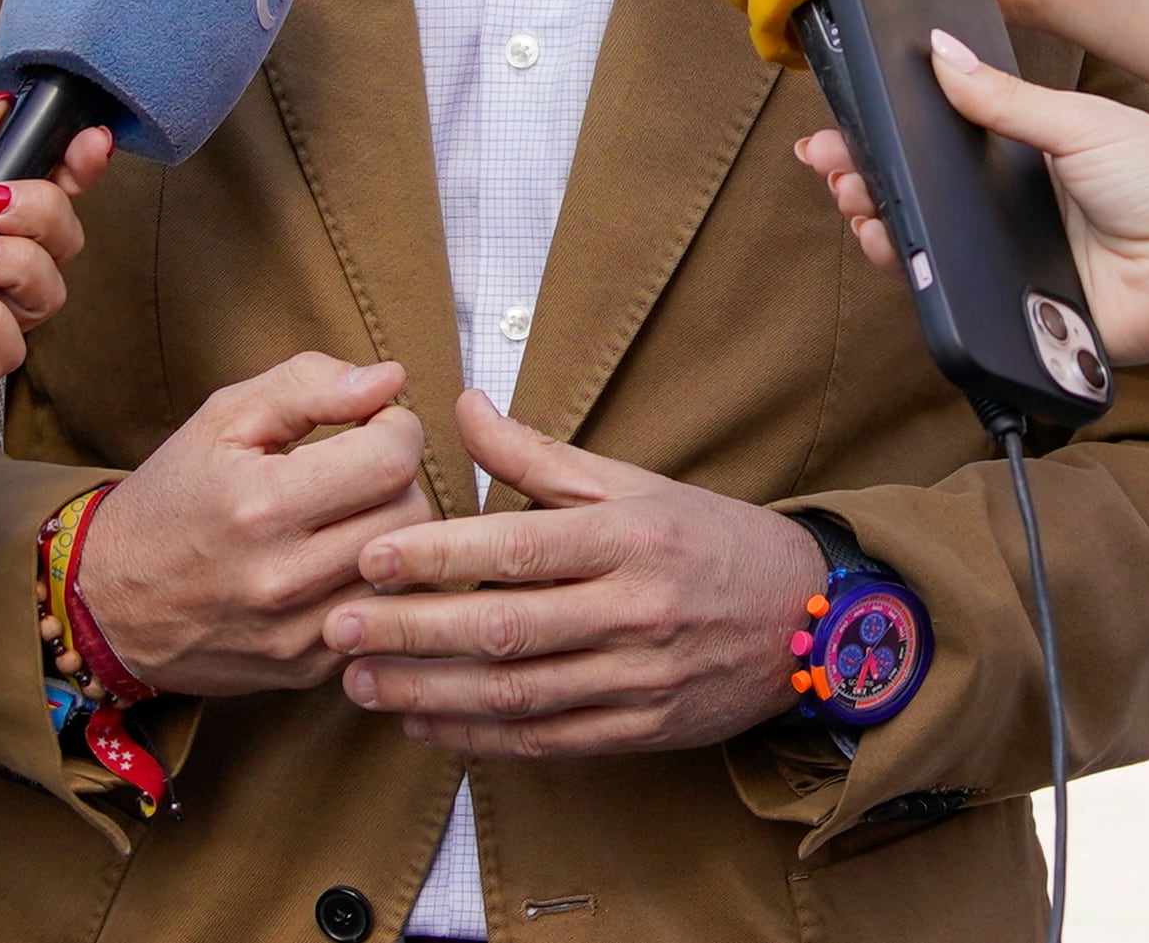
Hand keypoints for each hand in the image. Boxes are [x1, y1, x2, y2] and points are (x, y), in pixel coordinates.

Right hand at [72, 355, 433, 697]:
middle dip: (397, 478)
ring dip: (390, 532)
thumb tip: (390, 380)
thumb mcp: (222, 419)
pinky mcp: (306, 668)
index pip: (392, 458)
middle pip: (411, 514)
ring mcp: (298, 632)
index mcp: (262, 504)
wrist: (107, 602)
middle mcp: (284, 577)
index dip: (395, 427)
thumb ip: (309, 386)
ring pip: (405, 569)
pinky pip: (381, 616)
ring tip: (347, 516)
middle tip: (359, 470)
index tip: (371, 425)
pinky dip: (370, 583)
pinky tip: (332, 563)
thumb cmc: (172, 498)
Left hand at [326, 393, 825, 757]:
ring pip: (518, 694)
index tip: (369, 555)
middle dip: (412, 632)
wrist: (809, 621)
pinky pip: (547, 742)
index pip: (519, 549)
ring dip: (431, 693)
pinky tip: (424, 725)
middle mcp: (634, 611)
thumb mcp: (633, 483)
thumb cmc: (709, 540)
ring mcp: (639, 679)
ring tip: (361, 682)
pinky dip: (480, 739)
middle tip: (339, 627)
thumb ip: (539, 457)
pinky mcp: (642, 733)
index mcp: (629, 538)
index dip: (438, 556)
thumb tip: (460, 406)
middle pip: (506, 629)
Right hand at [797, 31, 1148, 365]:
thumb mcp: (1081, 123)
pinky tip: (888, 245)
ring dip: (877, 218)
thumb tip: (937, 50)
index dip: (890, 129)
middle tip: (829, 159)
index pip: (942, 138)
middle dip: (865, 173)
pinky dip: (912, 273)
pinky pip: (949, 295)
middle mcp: (1011, 209)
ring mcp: (1008, 261)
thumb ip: (1003, 97)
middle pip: (920, 192)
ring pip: (924, 243)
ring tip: (854, 198)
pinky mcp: (1014, 310)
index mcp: (1028, 155)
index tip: (845, 116)